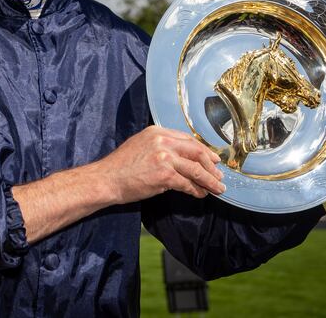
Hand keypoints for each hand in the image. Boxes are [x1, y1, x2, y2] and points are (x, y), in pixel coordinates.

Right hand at [98, 126, 224, 203]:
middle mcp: (162, 141)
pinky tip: (200, 194)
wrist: (106, 179)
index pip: (188, 139)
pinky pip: (187, 183)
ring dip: (209, 180)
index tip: (212, 159)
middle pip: (196, 151)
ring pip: (196, 169)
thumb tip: (182, 157)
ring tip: (217, 188)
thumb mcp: (140, 145)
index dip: (203, 150)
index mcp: (157, 131)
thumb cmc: (121, 166)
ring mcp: (164, 157)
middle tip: (219, 175)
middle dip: (211, 165)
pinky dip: (196, 190)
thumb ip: (160, 146)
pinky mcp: (164, 175)